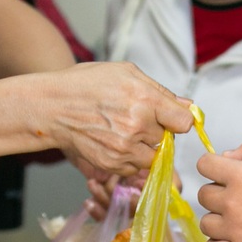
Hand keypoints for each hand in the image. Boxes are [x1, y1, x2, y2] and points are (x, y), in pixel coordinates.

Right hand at [45, 62, 194, 180]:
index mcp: (144, 99)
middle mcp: (137, 126)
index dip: (178, 120)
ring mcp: (124, 148)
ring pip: (153, 156)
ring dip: (144, 147)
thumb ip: (160, 92)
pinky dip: (128, 159)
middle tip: (134, 119)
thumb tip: (188, 106)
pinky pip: (134, 167)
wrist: (53, 107)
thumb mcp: (125, 73)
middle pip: (167, 139)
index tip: (170, 118)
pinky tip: (112, 142)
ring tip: (123, 131)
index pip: (184, 122)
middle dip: (156, 130)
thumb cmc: (87, 84)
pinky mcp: (112, 164)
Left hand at [197, 142, 241, 241]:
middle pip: (203, 195)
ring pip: (206, 224)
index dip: (212, 167)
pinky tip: (230, 239)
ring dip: (217, 220)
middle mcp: (232, 203)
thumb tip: (224, 157)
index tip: (222, 173)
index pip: (204, 165)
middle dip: (217, 193)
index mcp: (239, 175)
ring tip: (236, 221)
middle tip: (237, 198)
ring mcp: (236, 230)